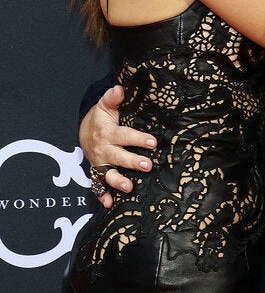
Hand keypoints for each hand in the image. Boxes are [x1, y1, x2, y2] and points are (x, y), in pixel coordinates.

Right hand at [79, 85, 156, 206]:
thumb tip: (120, 88)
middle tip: (148, 165)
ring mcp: (101, 163)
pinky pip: (98, 186)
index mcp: (108, 133)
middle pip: (119, 157)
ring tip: (129, 186)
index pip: (125, 136)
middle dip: (132, 162)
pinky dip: (103, 196)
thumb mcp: (106, 106)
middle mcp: (104, 149)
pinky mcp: (98, 172)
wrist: (84, 131)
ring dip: (118, 182)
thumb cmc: (101, 118)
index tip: (152, 142)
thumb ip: (113, 98)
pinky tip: (109, 204)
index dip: (138, 139)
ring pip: (108, 174)